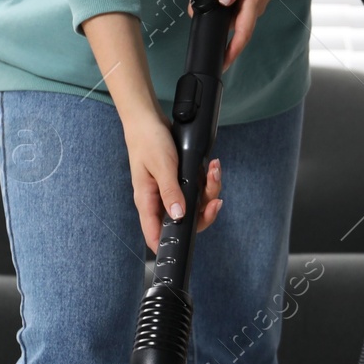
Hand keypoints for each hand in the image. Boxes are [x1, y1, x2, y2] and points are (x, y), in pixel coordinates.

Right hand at [78, 11, 225, 249]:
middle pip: (184, 222)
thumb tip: (179, 215)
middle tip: (215, 201)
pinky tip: (212, 168)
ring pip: (195, 205)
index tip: (188, 245)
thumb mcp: (162, 166)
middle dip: (204, 213)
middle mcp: (159, 200)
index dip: (170, 245)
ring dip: (210, 191)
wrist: (148, 119)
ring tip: (214, 171)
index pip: (155, 234)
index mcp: (148, 202)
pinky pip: (198, 189)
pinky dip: (208, 180)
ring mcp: (170, 191)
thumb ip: (171, 191)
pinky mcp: (179, 181)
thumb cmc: (148, 140)